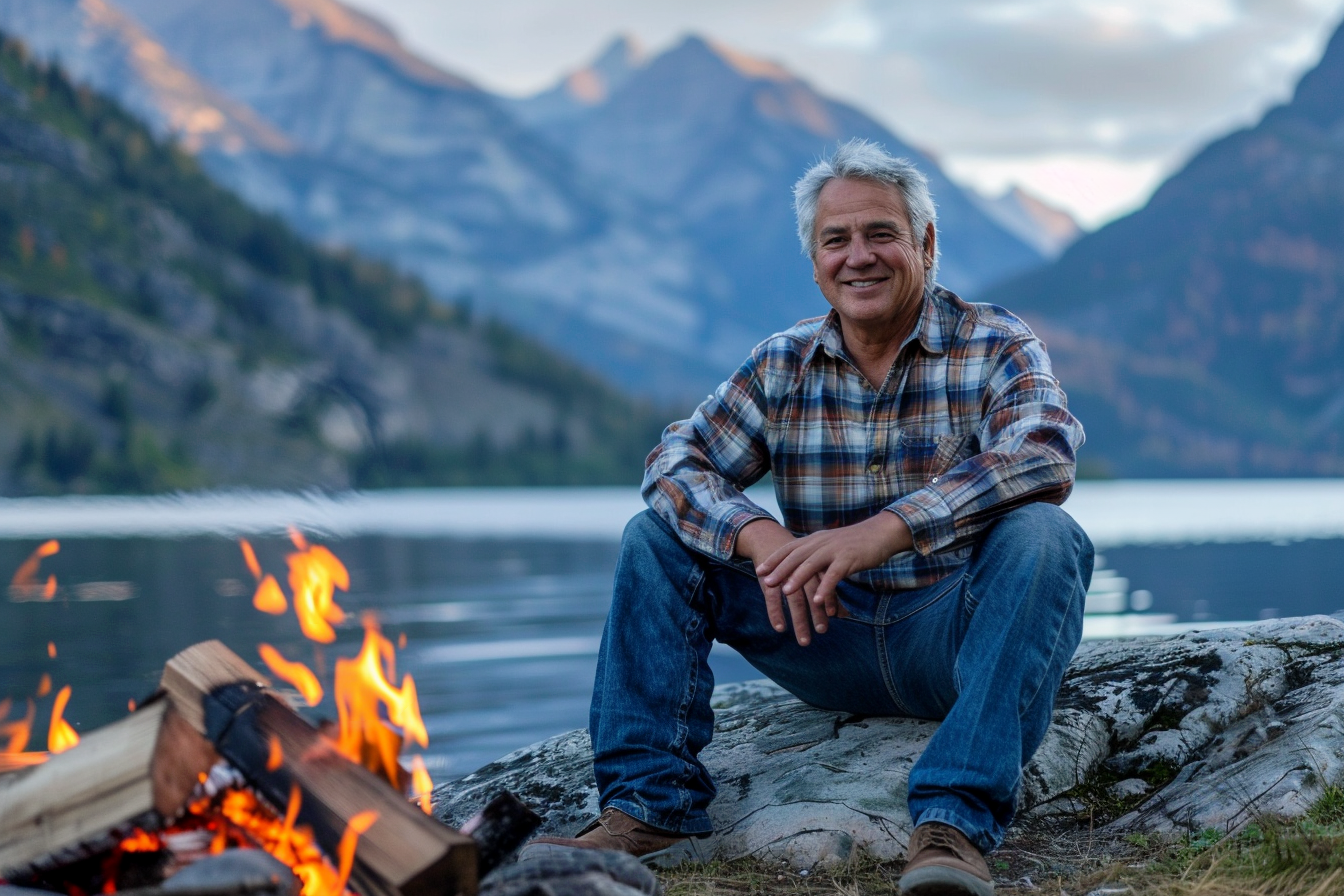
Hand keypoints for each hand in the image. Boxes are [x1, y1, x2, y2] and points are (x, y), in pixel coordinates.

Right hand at [735, 519, 831, 645]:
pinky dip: (776, 613)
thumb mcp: (814, 571)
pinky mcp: (768, 579)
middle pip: (811, 594)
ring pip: (793, 599)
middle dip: (817, 614)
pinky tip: (780, 628)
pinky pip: (772, 599)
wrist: (770, 539)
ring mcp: (783, 575)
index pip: (824, 583)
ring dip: (799, 620)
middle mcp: (800, 570)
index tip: (834, 617)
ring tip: (804, 640)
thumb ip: (828, 591)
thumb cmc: (799, 561)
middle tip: (822, 631)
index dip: (829, 599)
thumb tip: (844, 615)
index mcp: (814, 565)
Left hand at [756, 512, 912, 629]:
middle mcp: (821, 542)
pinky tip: (816, 600)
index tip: (759, 571)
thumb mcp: (830, 545)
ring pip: (812, 564)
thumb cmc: (854, 543)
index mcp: (815, 539)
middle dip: (780, 570)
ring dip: (797, 579)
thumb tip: (801, 567)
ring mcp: (835, 550)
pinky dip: (824, 587)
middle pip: (796, 556)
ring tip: (786, 593)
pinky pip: (834, 574)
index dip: (774, 559)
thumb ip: (815, 554)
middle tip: (765, 583)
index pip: (789, 548)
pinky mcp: (849, 559)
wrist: (880, 533)